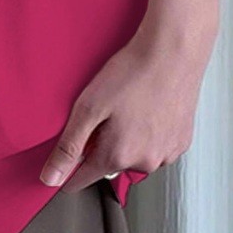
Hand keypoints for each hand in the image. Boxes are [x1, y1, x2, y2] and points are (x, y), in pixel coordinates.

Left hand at [39, 0, 219, 191]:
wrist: (173, 53)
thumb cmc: (131, 74)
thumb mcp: (89, 107)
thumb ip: (68, 146)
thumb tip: (50, 179)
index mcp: (118, 156)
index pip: (83, 179)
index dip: (69, 170)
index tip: (64, 161)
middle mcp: (145, 163)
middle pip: (110, 164)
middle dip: (101, 146)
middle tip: (103, 112)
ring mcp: (167, 154)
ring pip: (136, 156)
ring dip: (128, 142)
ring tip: (128, 107)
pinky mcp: (182, 141)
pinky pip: (157, 147)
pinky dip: (150, 134)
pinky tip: (148, 109)